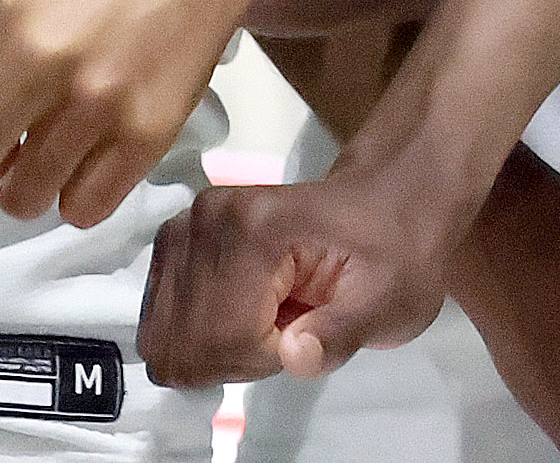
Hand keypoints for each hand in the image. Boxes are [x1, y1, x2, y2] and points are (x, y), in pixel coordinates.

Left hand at [0, 0, 272, 229]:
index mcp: (1, 22)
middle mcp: (45, 63)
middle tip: (1, 145)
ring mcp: (100, 101)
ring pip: (26, 198)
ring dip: (31, 183)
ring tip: (50, 149)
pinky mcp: (148, 131)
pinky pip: (84, 209)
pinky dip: (80, 196)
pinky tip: (90, 160)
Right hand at [139, 168, 458, 385]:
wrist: (386, 201)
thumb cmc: (397, 250)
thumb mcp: (393, 300)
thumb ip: (343, 333)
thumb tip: (293, 356)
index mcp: (256, 226)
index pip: (222, 336)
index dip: (263, 359)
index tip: (306, 336)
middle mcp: (203, 220)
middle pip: (183, 343)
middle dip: (234, 359)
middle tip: (287, 334)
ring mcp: (181, 229)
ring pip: (165, 339)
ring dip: (215, 351)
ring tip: (268, 323)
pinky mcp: (173, 243)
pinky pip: (162, 324)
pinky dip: (200, 336)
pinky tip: (245, 316)